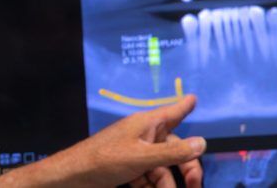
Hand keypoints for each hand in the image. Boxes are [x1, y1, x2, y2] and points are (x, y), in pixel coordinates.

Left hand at [0, 95, 204, 187]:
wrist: (73, 178)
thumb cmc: (105, 160)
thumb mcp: (142, 157)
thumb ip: (173, 153)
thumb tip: (202, 143)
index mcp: (147, 124)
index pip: (172, 112)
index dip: (184, 106)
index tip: (193, 98)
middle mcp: (143, 136)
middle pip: (174, 149)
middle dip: (186, 168)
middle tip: (194, 185)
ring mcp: (134, 153)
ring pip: (161, 168)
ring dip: (165, 184)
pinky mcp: (127, 168)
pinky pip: (147, 177)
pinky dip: (150, 186)